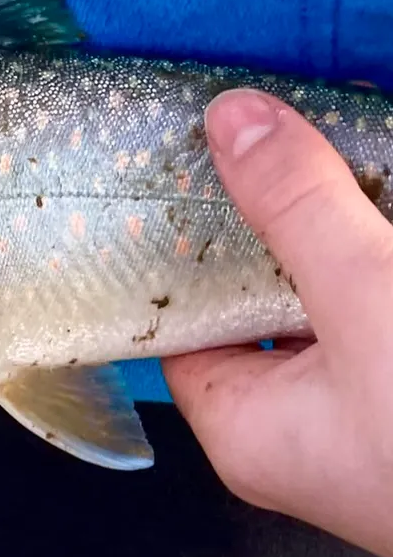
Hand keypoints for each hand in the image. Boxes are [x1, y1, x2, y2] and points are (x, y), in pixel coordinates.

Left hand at [166, 89, 392, 556]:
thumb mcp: (365, 296)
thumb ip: (300, 209)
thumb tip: (232, 121)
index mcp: (243, 428)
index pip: (184, 323)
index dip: (189, 248)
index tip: (201, 170)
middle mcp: (297, 435)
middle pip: (267, 309)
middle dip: (291, 229)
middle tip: (297, 142)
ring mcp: (366, 426)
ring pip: (342, 312)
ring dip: (355, 245)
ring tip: (359, 162)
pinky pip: (383, 326)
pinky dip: (384, 276)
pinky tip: (389, 222)